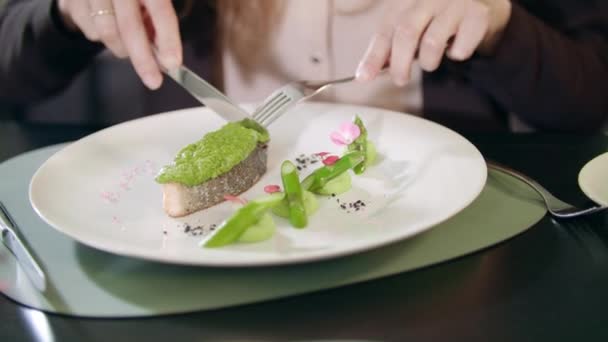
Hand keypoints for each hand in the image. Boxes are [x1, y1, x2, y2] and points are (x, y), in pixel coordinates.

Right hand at [56, 0, 181, 88]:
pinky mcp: (72, 2)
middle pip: (130, 27)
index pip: (161, 11)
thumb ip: (159, 22)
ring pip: (108, 33)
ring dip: (123, 49)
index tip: (172, 63)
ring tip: (131, 45)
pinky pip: (91, 32)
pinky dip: (105, 40)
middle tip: (154, 81)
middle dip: (143, 59)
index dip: (168, 39)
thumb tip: (166, 56)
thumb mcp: (150, 1)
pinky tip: (111, 28)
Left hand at [356, 0, 511, 85]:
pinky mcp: (478, 14)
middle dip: (400, 64)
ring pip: (431, 42)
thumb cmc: (439, 16)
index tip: (363, 78)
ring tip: (430, 63)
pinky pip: (461, 47)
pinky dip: (456, 55)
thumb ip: (390, 47)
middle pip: (406, 33)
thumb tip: (365, 73)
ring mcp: (454, 3)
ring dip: (428, 62)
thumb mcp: (411, 26)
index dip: (373, 56)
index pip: (385, 30)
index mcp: (406, 0)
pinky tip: (456, 48)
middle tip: (401, 80)